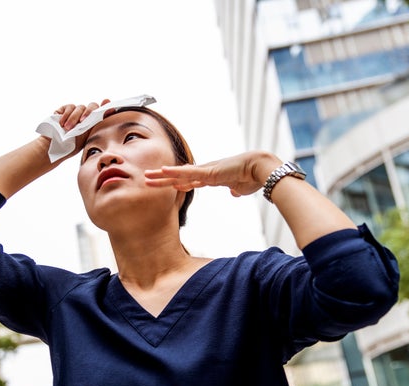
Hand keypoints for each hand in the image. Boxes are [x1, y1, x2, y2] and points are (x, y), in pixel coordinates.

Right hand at [53, 99, 111, 157]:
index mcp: (93, 122)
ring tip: (67, 129)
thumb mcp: (86, 137)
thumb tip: (108, 116)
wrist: (55, 146)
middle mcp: (85, 115)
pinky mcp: (64, 109)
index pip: (102, 111)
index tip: (107, 102)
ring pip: (79, 107)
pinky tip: (61, 124)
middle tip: (82, 122)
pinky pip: (69, 107)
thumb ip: (95, 126)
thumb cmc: (72, 145)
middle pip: (92, 106)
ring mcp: (75, 111)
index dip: (105, 106)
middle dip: (88, 113)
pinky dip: (66, 115)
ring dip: (73, 118)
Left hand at [144, 151, 280, 196]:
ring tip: (147, 177)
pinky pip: (188, 172)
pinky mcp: (209, 171)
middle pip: (180, 176)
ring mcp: (206, 171)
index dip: (179, 183)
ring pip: (179, 174)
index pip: (191, 181)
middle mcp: (207, 172)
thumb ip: (235, 189)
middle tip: (147, 179)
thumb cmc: (254, 178)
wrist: (262, 169)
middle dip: (164, 179)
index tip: (168, 185)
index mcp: (213, 177)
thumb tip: (234, 192)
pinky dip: (175, 172)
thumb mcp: (241, 188)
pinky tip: (162, 171)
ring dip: (162, 176)